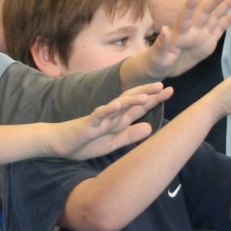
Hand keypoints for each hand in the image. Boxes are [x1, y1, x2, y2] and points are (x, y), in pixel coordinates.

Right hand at [54, 83, 170, 159]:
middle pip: (132, 101)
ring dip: (132, 100)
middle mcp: (112, 115)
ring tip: (146, 95)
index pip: (138, 107)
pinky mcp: (89, 123)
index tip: (169, 91)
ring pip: (118, 105)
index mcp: (118, 120)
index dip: (154, 99)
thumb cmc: (86, 142)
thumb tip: (150, 128)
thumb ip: (130, 135)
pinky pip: (99, 114)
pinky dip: (109, 110)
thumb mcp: (113, 143)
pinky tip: (118, 105)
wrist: (60, 144)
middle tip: (164, 86)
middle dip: (147, 93)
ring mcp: (100, 117)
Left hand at [145, 0, 230, 77]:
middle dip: (216, 0)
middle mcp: (192, 29)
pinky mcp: (209, 41)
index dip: (191, 5)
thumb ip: (162, 44)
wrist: (164, 67)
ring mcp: (202, 34)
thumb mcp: (157, 56)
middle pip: (205, 12)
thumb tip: (164, 29)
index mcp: (180, 32)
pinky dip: (229, 20)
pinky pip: (220, 28)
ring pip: (216, 16)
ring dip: (227, 5)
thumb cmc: (157, 62)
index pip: (186, 16)